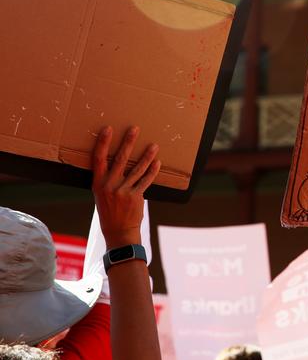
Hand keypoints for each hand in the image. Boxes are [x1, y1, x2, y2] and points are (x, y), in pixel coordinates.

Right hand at [92, 126, 159, 248]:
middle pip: (120, 159)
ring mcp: (123, 191)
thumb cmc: (109, 210)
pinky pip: (146, 180)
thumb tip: (116, 161)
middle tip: (135, 129)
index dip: (103, 143)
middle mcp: (110, 185)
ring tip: (154, 146)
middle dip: (128, 142)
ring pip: (137, 168)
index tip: (108, 129)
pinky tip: (157, 162)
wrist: (118, 231)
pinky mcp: (136, 196)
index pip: (98, 158)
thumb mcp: (100, 194)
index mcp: (98, 183)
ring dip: (147, 156)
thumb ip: (106, 179)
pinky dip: (153, 171)